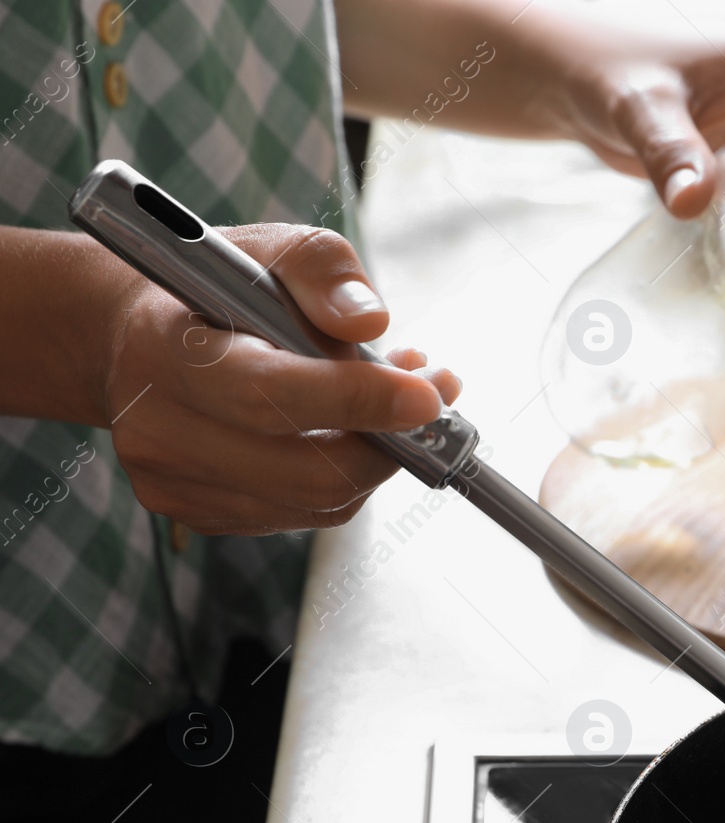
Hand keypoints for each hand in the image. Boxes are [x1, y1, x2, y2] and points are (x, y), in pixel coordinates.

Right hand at [98, 225, 461, 534]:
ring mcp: (174, 482)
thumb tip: (369, 324)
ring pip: (316, 500)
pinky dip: (347, 479)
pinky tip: (354, 430)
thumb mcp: (272, 249)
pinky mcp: (198, 515)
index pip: (270, 395)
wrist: (137, 337)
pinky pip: (303, 514)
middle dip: (389, 441)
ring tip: (396, 401)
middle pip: (306, 470)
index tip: (427, 393)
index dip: (359, 400)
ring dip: (377, 458)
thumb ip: (324, 272)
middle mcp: (159, 429)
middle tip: (431, 395)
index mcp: (167, 351)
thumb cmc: (215, 289)